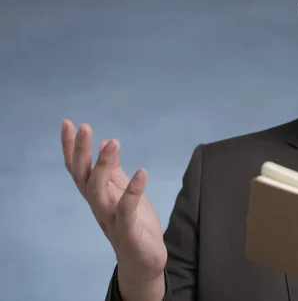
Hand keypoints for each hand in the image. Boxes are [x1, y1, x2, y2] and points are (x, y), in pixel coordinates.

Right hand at [61, 120, 166, 282]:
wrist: (144, 260)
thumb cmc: (133, 223)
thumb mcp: (123, 191)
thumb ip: (114, 170)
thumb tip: (105, 143)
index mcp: (97, 194)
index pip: (78, 168)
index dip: (72, 147)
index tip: (68, 123)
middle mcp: (98, 205)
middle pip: (82, 176)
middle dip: (81, 151)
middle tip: (84, 126)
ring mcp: (110, 218)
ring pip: (99, 190)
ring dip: (104, 165)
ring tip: (113, 142)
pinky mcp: (127, 230)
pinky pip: (127, 209)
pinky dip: (133, 190)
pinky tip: (142, 172)